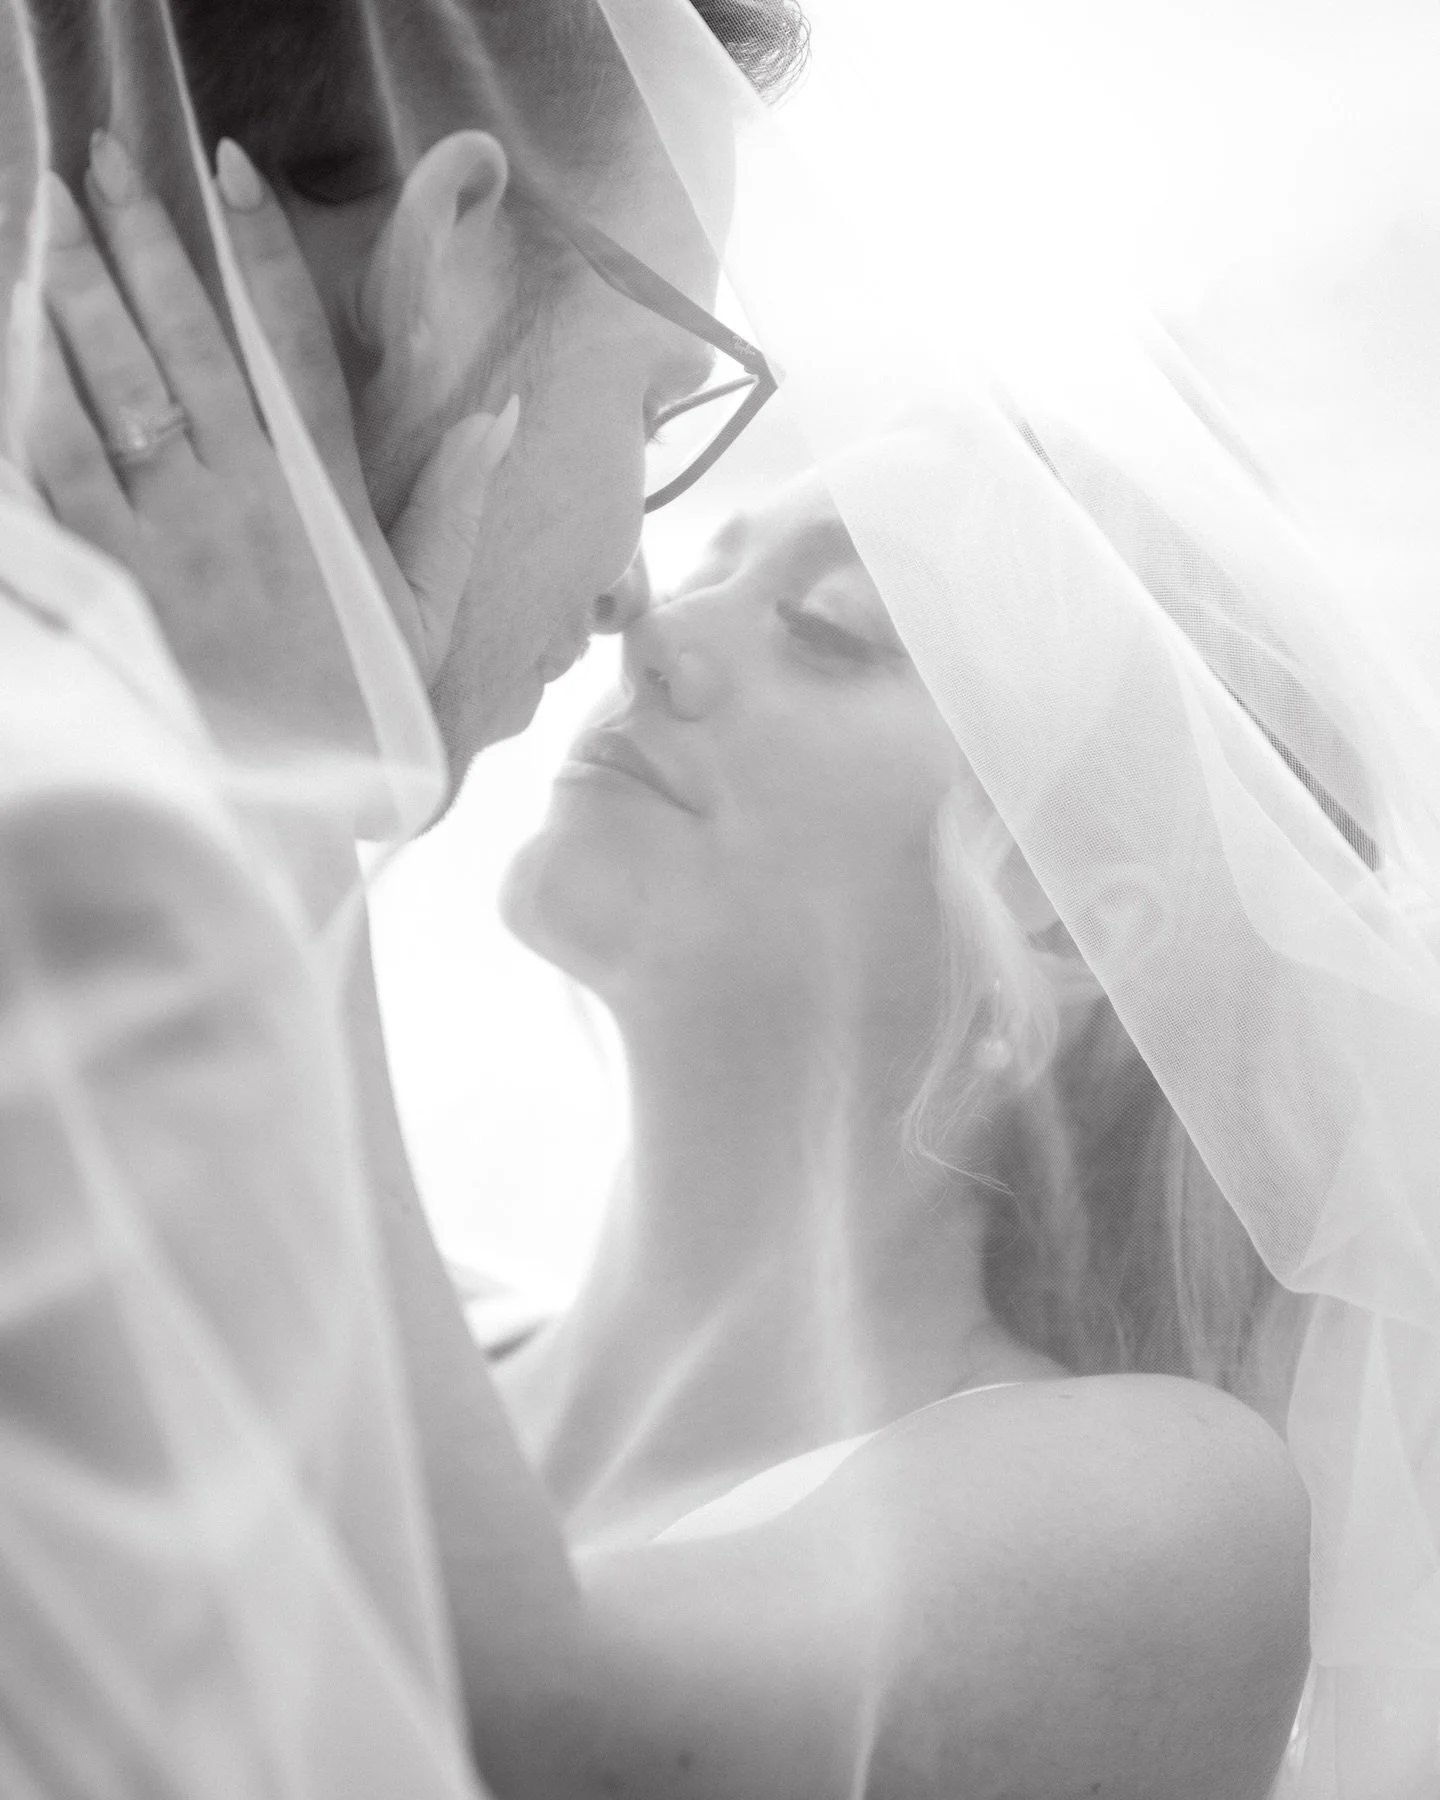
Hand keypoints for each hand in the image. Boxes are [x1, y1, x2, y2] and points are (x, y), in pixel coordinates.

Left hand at [29, 132, 511, 768]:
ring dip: (68, 299)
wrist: (277, 810)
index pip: (291, 350)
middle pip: (183, 346)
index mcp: (321, 503)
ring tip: (43, 219)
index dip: (261, 254)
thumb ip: (458, 510)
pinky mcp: (101, 582)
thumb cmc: (361, 715)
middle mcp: (239, 503)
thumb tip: (505, 414)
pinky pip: (50, 472)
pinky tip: (14, 344)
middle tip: (99, 165)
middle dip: (139, 244)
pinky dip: (26, 400)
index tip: (229, 170)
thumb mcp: (430, 619)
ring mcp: (162, 540)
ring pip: (105, 392)